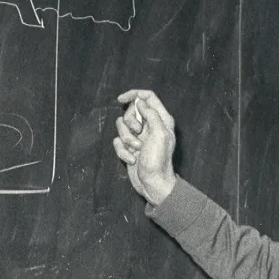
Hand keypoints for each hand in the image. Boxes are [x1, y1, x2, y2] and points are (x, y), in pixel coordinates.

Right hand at [112, 89, 177, 205]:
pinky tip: (133, 159)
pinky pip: (117, 141)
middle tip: (138, 134)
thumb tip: (140, 101)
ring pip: (122, 126)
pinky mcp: (129, 147)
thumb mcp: (159, 134)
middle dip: (130, 123)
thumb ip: (151, 114)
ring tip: (136, 150)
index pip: (148, 97)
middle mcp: (150, 125)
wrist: (152, 183)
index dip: (134, 95)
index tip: (121, 99)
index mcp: (161, 119)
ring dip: (126, 139)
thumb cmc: (159, 160)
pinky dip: (123, 151)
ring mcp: (139, 137)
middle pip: (131, 111)